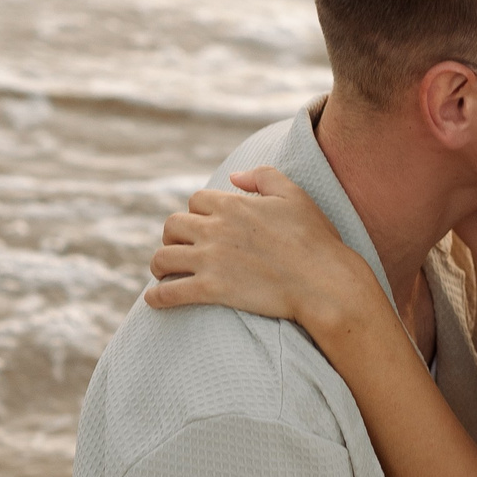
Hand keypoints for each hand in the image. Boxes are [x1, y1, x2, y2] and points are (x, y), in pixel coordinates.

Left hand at [146, 166, 378, 328]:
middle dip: (173, 236)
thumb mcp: (294, 195)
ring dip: (159, 265)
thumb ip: (263, 176)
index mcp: (233, 205)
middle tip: (180, 248)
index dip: (197, 213)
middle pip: (172, 226)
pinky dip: (157, 296)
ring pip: (163, 257)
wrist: (323, 282)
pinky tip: (153, 299)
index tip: (202, 225)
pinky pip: (170, 292)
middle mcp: (215, 229)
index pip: (195, 201)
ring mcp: (211, 260)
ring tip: (164, 273)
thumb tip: (233, 176)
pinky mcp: (211, 290)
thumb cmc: (315, 240)